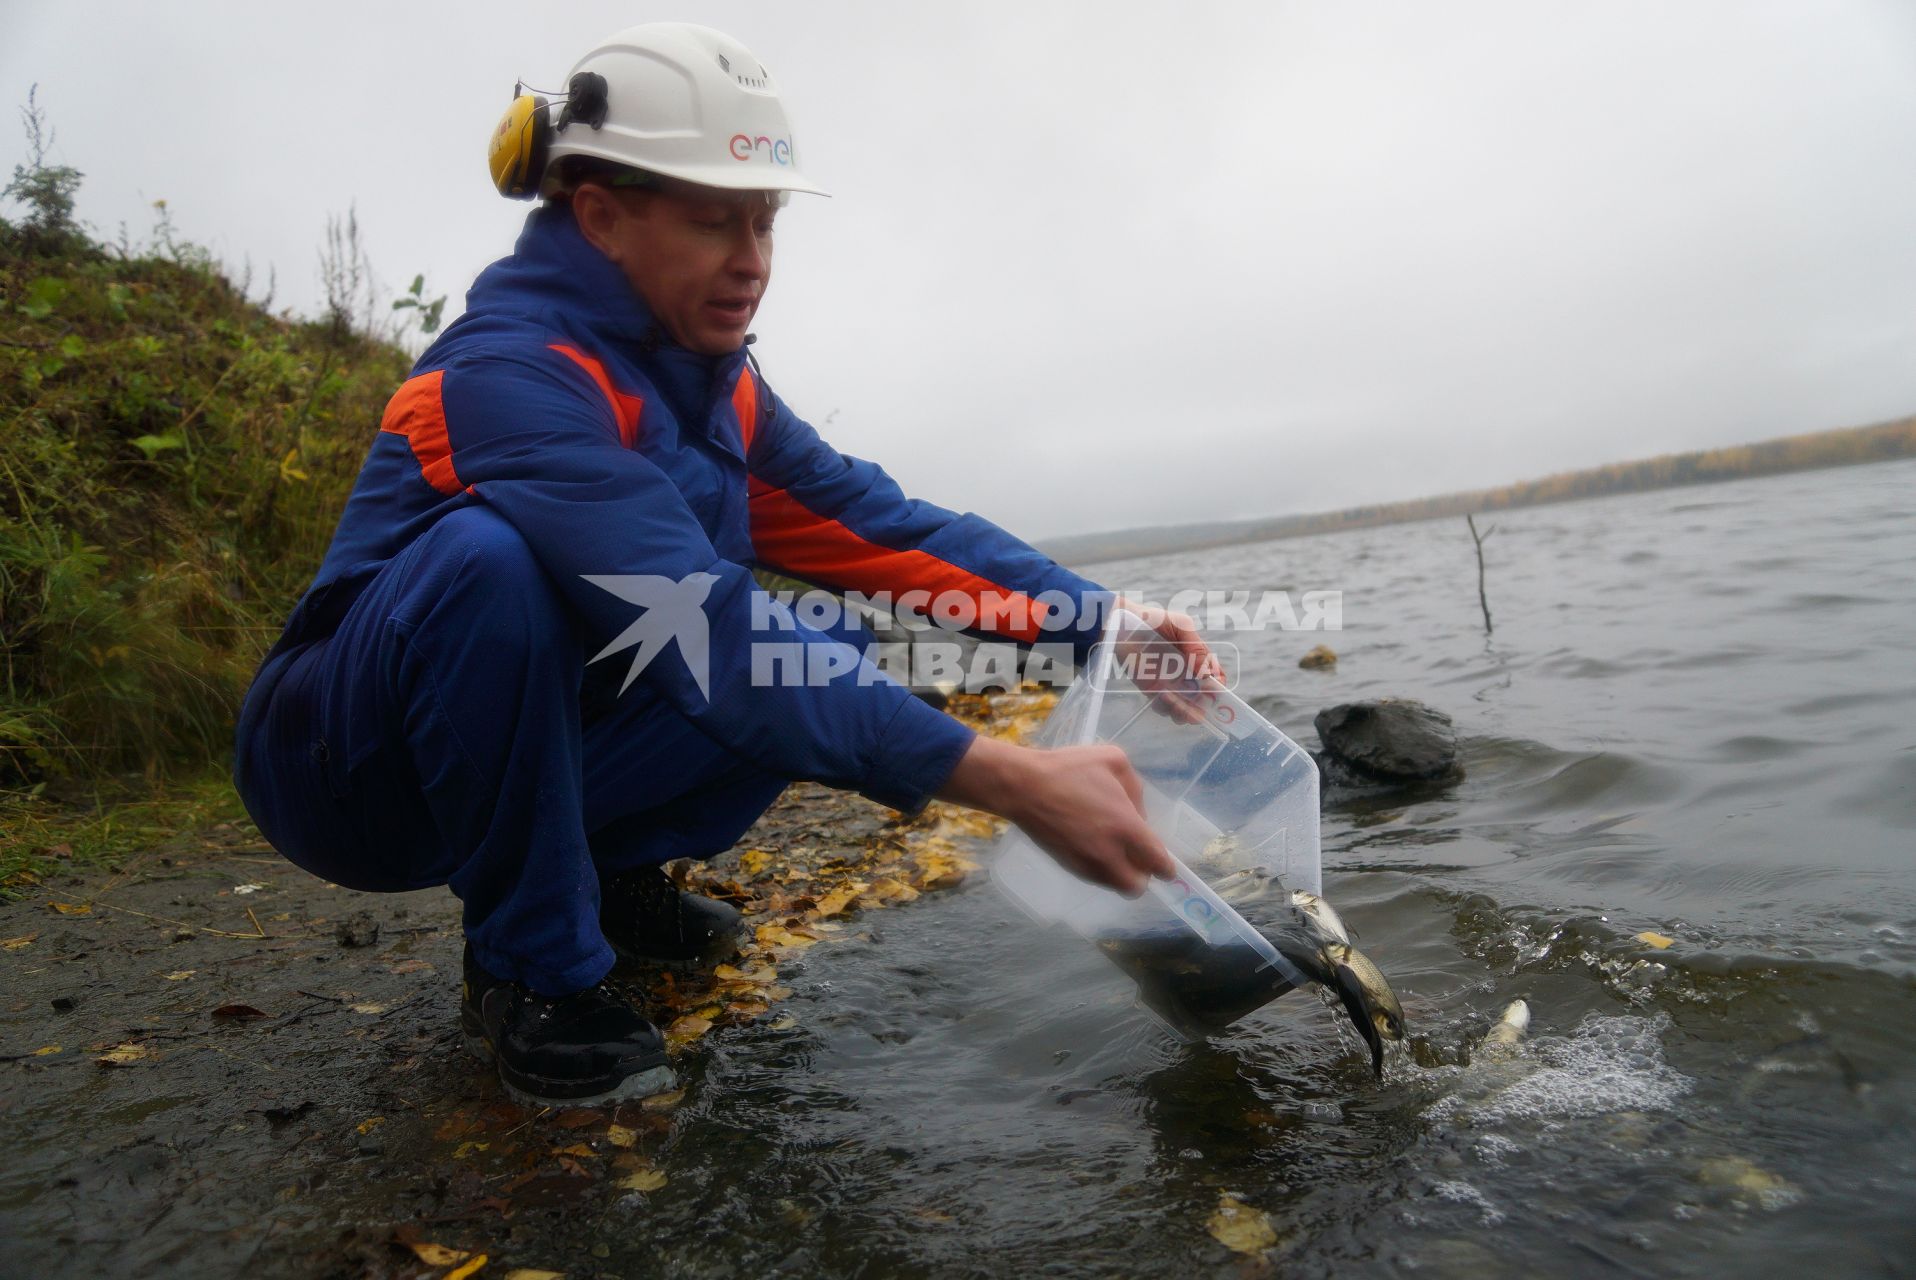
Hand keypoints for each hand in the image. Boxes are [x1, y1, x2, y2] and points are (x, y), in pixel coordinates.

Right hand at [938, 736, 1172, 895]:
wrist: (1024, 786)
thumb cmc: (1069, 769)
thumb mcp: (1113, 761)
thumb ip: (1135, 788)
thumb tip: (1137, 812)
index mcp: (1127, 827)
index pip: (1158, 862)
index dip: (1166, 868)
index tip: (1166, 866)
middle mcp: (1109, 853)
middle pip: (1136, 886)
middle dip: (1142, 876)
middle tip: (1137, 857)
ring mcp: (1086, 863)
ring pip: (1113, 885)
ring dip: (1119, 873)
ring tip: (1111, 848)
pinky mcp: (1067, 865)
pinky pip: (1093, 877)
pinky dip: (1099, 868)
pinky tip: (1091, 844)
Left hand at [1109, 597, 1223, 724]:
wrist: (1122, 623)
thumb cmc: (1153, 619)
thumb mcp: (1181, 626)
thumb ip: (1197, 647)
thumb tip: (1208, 674)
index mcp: (1196, 657)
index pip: (1214, 676)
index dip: (1218, 687)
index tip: (1217, 694)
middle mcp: (1185, 672)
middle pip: (1201, 696)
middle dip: (1203, 705)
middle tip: (1200, 709)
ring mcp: (1168, 682)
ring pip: (1183, 704)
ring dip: (1185, 711)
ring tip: (1180, 708)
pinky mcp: (1150, 688)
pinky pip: (1161, 705)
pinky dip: (1165, 708)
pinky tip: (1163, 699)